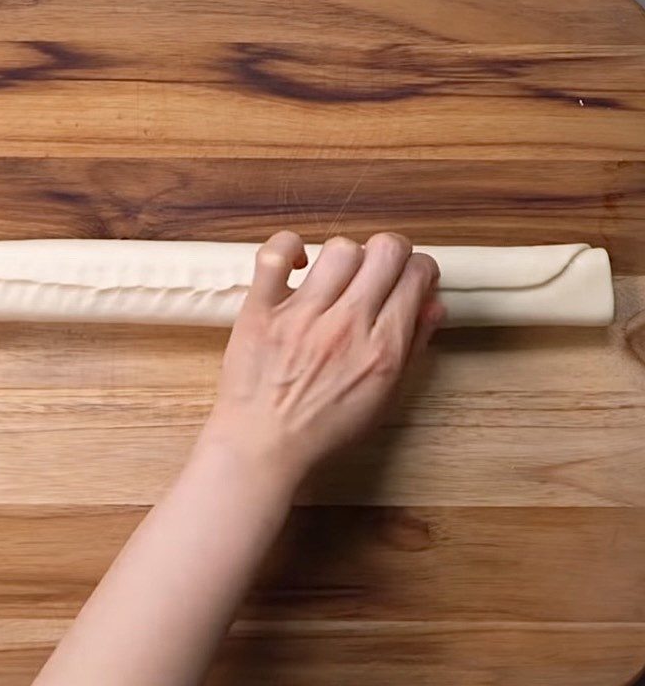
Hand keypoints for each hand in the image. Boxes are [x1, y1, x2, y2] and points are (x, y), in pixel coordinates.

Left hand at [200, 231, 443, 489]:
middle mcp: (346, 325)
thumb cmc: (323, 429)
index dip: (419, 269)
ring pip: (340, 249)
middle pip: (385, 250)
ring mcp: (301, 314)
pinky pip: (275, 254)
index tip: (409, 277)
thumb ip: (413, 347)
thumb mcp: (384, 398)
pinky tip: (298, 264)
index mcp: (382, 349)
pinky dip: (288, 247)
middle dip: (391, 253)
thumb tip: (433, 304)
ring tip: (337, 277)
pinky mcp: (261, 308)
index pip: (416, 275)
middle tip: (379, 270)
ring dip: (346, 257)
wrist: (262, 447)